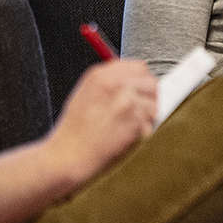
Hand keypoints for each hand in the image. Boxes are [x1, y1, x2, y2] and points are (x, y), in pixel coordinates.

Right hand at [42, 58, 158, 184]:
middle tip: (138, 112)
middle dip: (148, 96)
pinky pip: (152, 122)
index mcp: (100, 74)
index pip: (138, 66)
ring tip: (128, 126)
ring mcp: (126, 101)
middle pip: (151, 81)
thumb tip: (135, 80)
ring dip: (147, 115)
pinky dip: (143, 131)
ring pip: (154, 102)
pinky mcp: (135, 120)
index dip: (140, 81)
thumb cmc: (74, 130)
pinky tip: (125, 136)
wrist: (68, 155)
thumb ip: (109, 83)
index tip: (138, 92)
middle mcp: (115, 83)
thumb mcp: (85, 94)